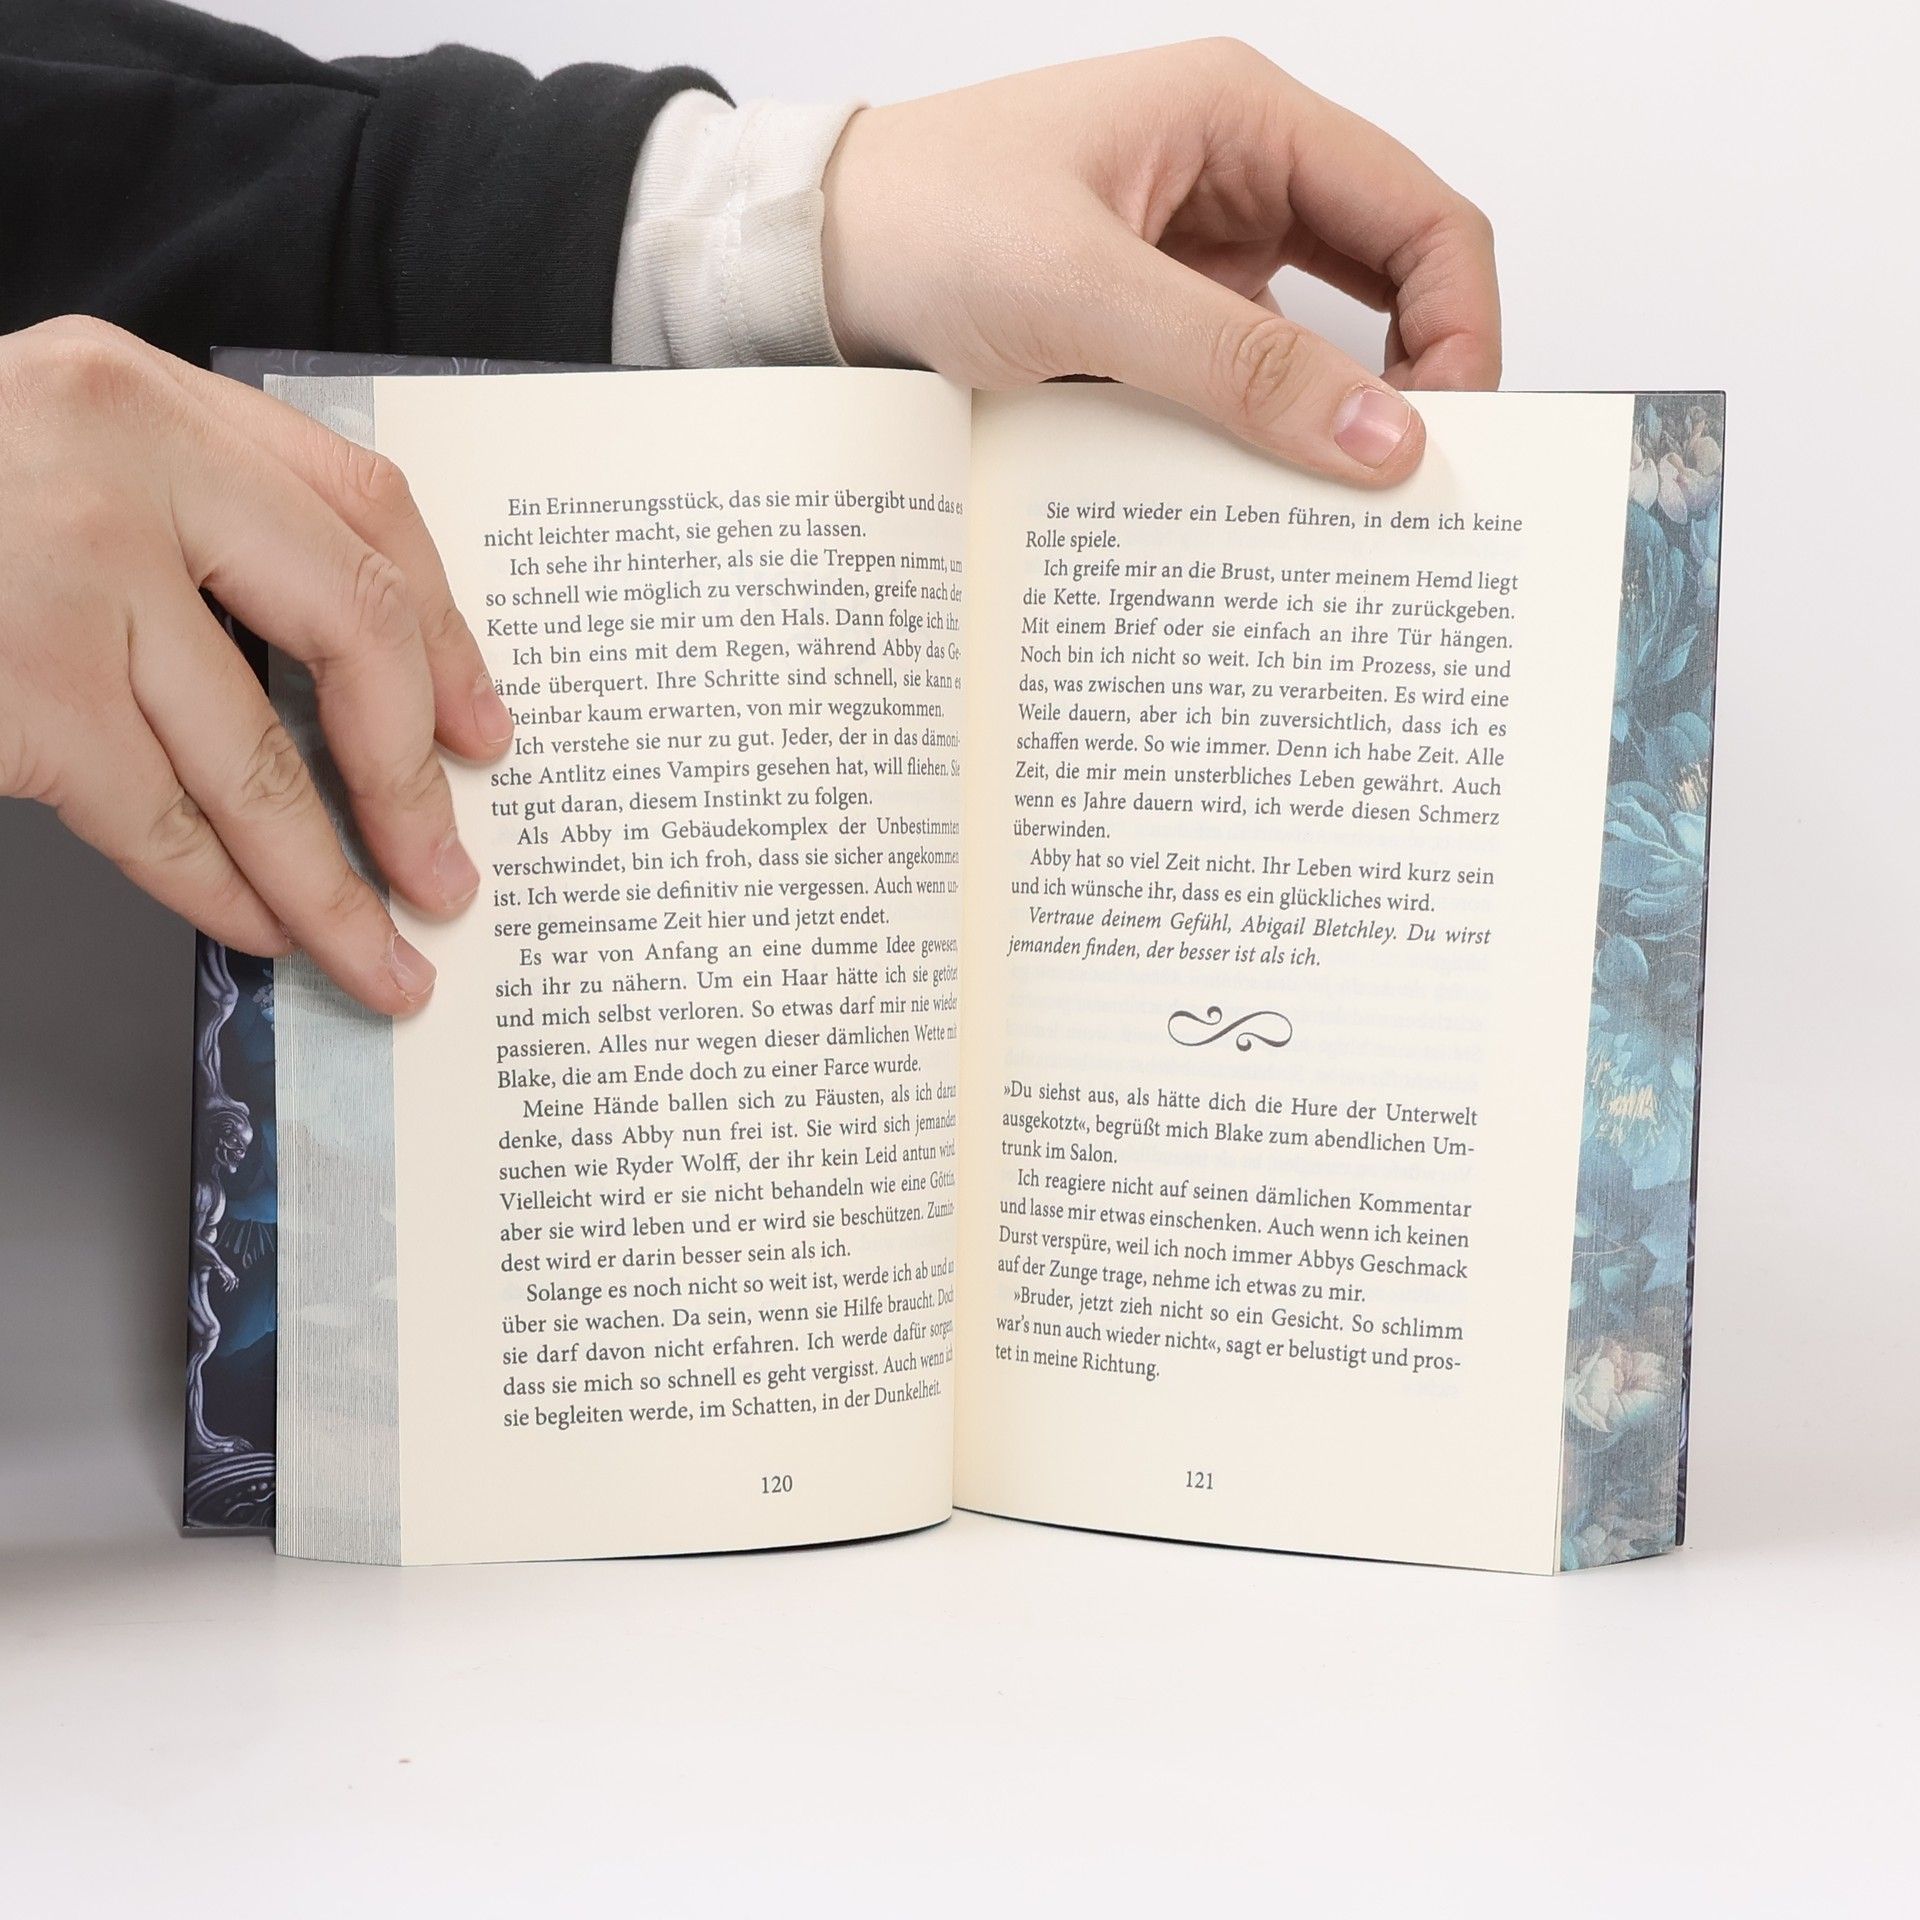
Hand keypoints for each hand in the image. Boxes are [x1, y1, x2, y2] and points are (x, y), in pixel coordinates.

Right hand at [0, 318, 512, 1013]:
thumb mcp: (48, 456)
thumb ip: (185, 523)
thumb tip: (344, 687)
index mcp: (144, 394)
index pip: (365, 511)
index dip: (445, 635)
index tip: (483, 731)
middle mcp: (119, 460)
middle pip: (352, 631)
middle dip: (414, 779)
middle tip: (450, 875)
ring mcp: (62, 571)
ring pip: (260, 761)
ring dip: (332, 883)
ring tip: (381, 954)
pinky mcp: (15, 685)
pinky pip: (159, 819)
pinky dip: (221, 891)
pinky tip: (259, 932)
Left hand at [822, 39, 1499, 482]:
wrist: (810, 262)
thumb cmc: (920, 222)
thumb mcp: (1084, 293)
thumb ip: (1237, 363)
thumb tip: (1380, 436)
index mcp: (1244, 120)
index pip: (1419, 213)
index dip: (1460, 322)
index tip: (1449, 432)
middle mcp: (1237, 178)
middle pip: (1392, 277)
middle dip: (1418, 376)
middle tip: (1411, 484)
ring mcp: (1198, 254)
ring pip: (1321, 339)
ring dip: (1337, 415)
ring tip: (1345, 503)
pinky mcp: (1155, 322)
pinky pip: (1245, 379)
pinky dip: (1265, 433)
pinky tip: (1261, 493)